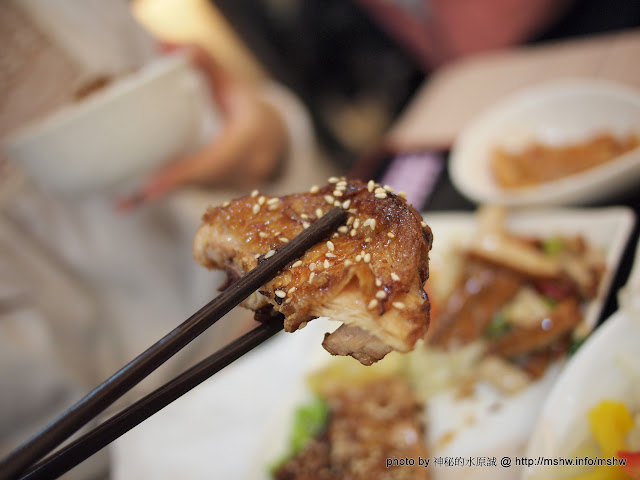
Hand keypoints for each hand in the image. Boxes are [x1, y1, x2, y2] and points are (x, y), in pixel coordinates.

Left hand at [117, 44, 286, 209]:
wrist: (277, 136)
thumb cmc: (249, 107)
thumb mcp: (231, 82)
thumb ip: (204, 63)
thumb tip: (166, 45)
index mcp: (251, 137)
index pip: (216, 160)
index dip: (185, 174)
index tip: (153, 188)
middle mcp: (250, 165)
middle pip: (205, 179)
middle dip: (169, 186)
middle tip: (133, 195)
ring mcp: (241, 182)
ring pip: (201, 188)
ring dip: (167, 191)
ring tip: (128, 200)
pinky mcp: (228, 191)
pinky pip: (198, 193)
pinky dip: (170, 194)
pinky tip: (134, 202)